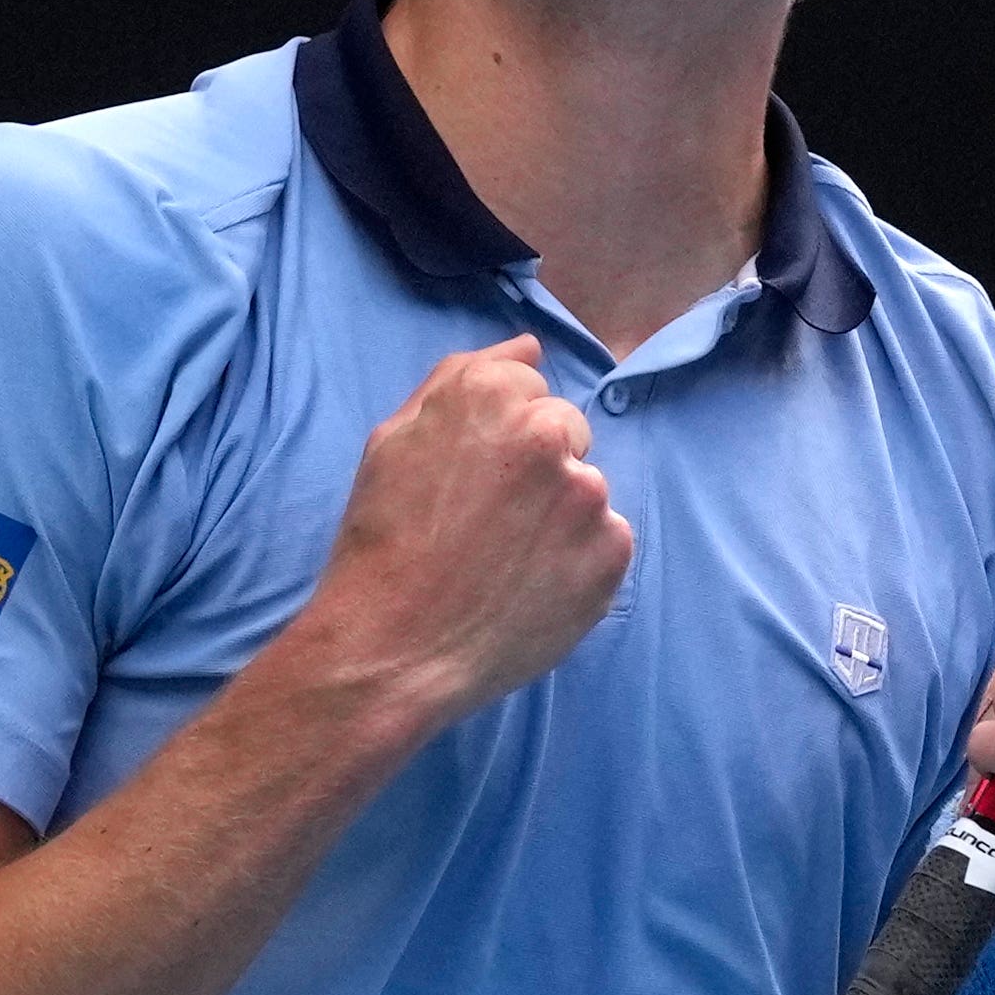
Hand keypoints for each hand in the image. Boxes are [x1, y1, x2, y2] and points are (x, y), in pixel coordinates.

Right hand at [300, 337, 633, 729]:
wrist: (393, 649)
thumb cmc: (382, 543)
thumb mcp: (394, 440)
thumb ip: (462, 378)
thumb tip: (530, 345)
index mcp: (490, 392)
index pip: (527, 387)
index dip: (496, 435)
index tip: (470, 477)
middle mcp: (547, 431)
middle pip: (566, 430)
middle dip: (537, 466)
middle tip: (487, 524)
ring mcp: (586, 493)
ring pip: (585, 489)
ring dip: (558, 517)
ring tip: (505, 563)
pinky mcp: (612, 551)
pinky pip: (607, 541)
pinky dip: (579, 563)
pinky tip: (531, 588)